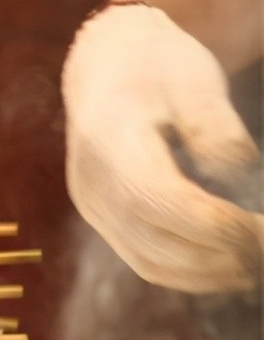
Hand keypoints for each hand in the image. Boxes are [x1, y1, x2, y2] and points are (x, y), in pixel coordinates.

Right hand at [63, 4, 263, 292]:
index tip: (262, 228)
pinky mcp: (102, 218)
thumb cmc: (157, 66)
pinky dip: (190, 271)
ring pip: (151, 263)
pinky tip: (228, 262)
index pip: (159, 201)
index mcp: (109, 142)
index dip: (214, 225)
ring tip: (255, 263)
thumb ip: (216, 128)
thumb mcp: (194, 81)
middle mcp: (92, 182)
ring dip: (209, 273)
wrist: (107, 65)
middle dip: (222, 256)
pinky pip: (144, 260)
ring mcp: (92, 205)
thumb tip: (241, 174)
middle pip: (156, 242)